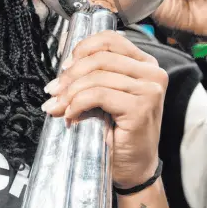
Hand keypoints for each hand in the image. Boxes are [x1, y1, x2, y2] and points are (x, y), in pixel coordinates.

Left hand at [42, 31, 167, 188]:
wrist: (132, 167)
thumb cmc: (117, 133)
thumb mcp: (105, 97)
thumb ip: (93, 77)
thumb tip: (62, 68)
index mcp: (145, 64)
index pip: (110, 40)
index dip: (82, 49)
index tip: (64, 68)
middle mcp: (152, 73)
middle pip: (100, 58)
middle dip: (70, 75)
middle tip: (54, 91)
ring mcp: (149, 90)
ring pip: (96, 77)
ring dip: (70, 92)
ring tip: (58, 107)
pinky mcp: (141, 107)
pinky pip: (98, 95)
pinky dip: (77, 104)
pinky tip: (71, 115)